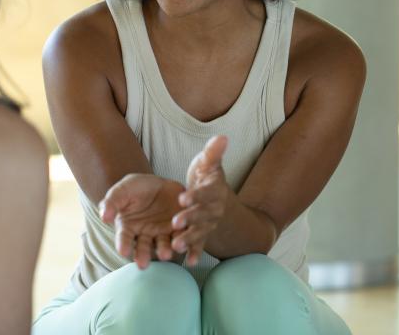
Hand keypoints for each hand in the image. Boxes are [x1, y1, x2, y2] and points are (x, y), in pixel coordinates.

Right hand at [99, 174, 184, 268]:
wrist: (160, 183)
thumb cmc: (136, 188)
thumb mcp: (122, 190)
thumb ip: (112, 202)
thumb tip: (104, 217)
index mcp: (128, 227)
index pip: (124, 238)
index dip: (123, 244)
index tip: (123, 251)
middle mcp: (145, 235)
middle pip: (143, 247)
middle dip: (143, 255)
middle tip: (143, 264)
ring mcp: (163, 232)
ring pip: (164, 244)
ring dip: (165, 250)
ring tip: (166, 254)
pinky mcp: (180, 228)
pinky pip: (183, 236)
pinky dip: (186, 244)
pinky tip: (187, 247)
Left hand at [171, 135, 229, 265]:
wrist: (215, 199)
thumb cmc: (207, 178)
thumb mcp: (208, 164)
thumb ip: (213, 152)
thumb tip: (223, 136)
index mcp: (214, 190)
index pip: (206, 193)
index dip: (195, 196)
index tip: (182, 198)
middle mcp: (214, 209)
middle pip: (202, 214)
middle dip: (190, 218)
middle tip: (175, 222)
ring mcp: (209, 224)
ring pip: (200, 232)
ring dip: (189, 239)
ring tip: (176, 245)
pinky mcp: (202, 236)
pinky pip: (199, 245)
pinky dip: (194, 253)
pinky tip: (187, 262)